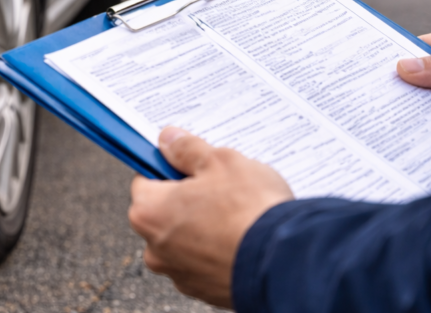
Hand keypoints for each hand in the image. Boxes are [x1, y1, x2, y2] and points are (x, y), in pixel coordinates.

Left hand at [129, 127, 293, 307]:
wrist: (285, 263)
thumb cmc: (248, 210)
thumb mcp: (219, 160)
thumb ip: (187, 149)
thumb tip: (168, 139)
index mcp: (148, 213)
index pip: (145, 179)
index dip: (169, 166)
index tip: (191, 163)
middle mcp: (156, 249)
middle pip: (165, 211)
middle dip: (189, 197)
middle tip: (222, 186)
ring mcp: (180, 274)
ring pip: (187, 238)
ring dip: (205, 224)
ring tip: (239, 213)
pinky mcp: (206, 291)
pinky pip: (206, 261)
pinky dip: (219, 249)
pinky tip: (243, 237)